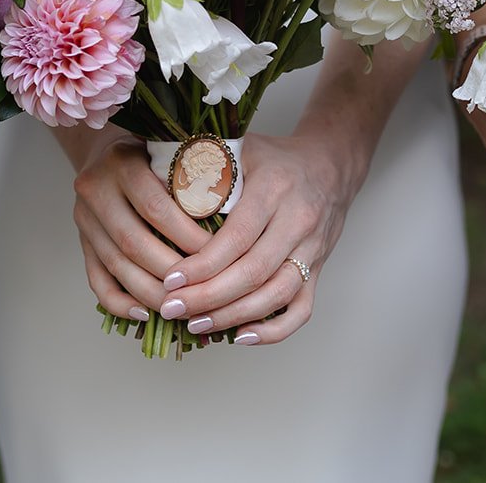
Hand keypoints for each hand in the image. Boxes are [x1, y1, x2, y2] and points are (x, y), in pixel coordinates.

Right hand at [71, 129, 211, 321]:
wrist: (105, 150)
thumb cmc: (154, 152)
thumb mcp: (172, 149)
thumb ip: (195, 173)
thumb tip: (236, 218)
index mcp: (121, 162)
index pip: (157, 208)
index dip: (189, 236)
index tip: (219, 254)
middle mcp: (95, 190)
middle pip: (134, 243)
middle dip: (173, 272)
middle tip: (205, 290)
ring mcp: (84, 219)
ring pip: (117, 265)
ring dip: (152, 293)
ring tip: (184, 307)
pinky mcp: (81, 243)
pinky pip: (97, 282)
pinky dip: (121, 303)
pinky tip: (146, 314)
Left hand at [150, 132, 357, 345]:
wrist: (330, 165)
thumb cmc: (274, 158)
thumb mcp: (240, 149)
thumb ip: (204, 166)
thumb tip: (154, 186)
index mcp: (275, 188)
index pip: (237, 236)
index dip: (203, 264)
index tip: (171, 279)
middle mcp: (298, 221)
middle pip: (254, 271)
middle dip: (209, 297)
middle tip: (172, 308)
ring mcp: (313, 249)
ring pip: (276, 294)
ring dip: (233, 316)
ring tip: (195, 324)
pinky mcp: (320, 269)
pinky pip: (302, 309)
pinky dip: (273, 330)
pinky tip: (240, 336)